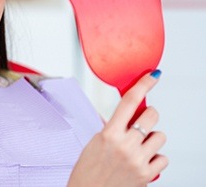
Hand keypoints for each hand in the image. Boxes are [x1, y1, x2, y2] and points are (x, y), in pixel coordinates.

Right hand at [67, 71, 167, 186]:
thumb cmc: (88, 169)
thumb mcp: (95, 141)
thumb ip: (112, 127)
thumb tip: (127, 115)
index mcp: (109, 133)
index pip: (130, 101)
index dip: (143, 85)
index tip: (153, 76)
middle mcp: (125, 145)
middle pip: (151, 115)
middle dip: (148, 116)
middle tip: (141, 122)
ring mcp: (138, 160)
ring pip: (160, 136)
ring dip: (152, 138)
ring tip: (139, 146)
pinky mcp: (147, 175)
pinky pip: (163, 158)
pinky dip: (155, 157)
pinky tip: (143, 160)